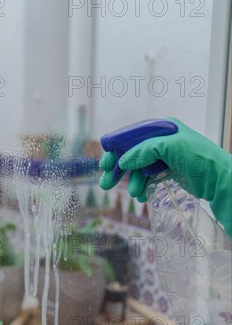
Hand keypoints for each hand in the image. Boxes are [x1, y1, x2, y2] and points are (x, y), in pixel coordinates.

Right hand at [99, 117, 231, 235]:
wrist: (221, 180)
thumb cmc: (200, 158)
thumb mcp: (170, 147)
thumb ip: (144, 151)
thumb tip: (123, 161)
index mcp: (163, 128)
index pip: (132, 136)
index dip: (116, 149)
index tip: (104, 163)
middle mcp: (163, 141)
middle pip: (133, 153)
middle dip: (119, 168)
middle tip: (106, 182)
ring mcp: (166, 157)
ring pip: (140, 168)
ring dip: (133, 181)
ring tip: (134, 193)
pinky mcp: (170, 172)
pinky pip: (149, 178)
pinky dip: (143, 186)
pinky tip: (141, 195)